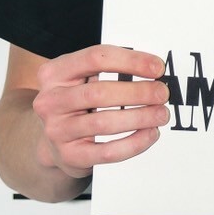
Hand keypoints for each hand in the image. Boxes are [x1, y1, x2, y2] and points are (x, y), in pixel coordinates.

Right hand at [31, 44, 169, 177]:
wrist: (51, 142)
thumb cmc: (76, 103)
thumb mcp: (81, 79)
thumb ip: (109, 69)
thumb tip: (154, 68)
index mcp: (54, 73)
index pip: (96, 58)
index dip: (131, 61)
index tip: (158, 68)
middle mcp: (50, 101)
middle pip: (100, 92)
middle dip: (139, 92)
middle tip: (162, 93)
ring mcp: (57, 130)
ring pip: (105, 123)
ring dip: (140, 117)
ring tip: (161, 114)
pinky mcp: (70, 156)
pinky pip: (108, 151)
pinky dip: (134, 143)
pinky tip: (150, 134)